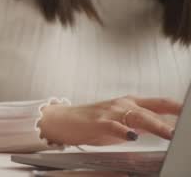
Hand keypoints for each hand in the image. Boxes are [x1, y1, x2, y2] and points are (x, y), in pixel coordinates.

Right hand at [39, 95, 180, 145]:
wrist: (62, 120)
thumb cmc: (91, 122)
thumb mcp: (120, 121)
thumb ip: (140, 123)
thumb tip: (161, 128)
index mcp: (130, 103)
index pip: (160, 103)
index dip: (177, 107)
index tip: (189, 113)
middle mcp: (122, 104)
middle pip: (153, 110)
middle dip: (172, 118)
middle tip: (185, 126)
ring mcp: (110, 112)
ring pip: (137, 117)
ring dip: (155, 125)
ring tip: (169, 134)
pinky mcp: (98, 122)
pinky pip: (113, 126)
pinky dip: (123, 131)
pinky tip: (131, 136)